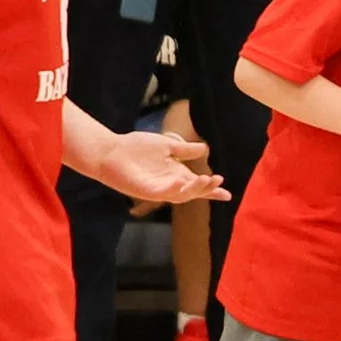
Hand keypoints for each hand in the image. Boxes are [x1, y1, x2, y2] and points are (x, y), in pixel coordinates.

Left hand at [101, 130, 231, 205]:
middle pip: (193, 191)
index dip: (212, 189)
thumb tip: (205, 149)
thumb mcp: (167, 145)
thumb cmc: (136, 148)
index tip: (228, 194)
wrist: (112, 150)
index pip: (198, 184)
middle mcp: (170, 184)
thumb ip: (185, 150)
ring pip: (181, 195)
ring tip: (206, 179)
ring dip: (194, 189)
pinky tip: (181, 182)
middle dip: (207, 188)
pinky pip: (163, 193)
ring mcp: (159, 189)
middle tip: (218, 181)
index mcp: (176, 174)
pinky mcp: (146, 191)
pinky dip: (174, 189)